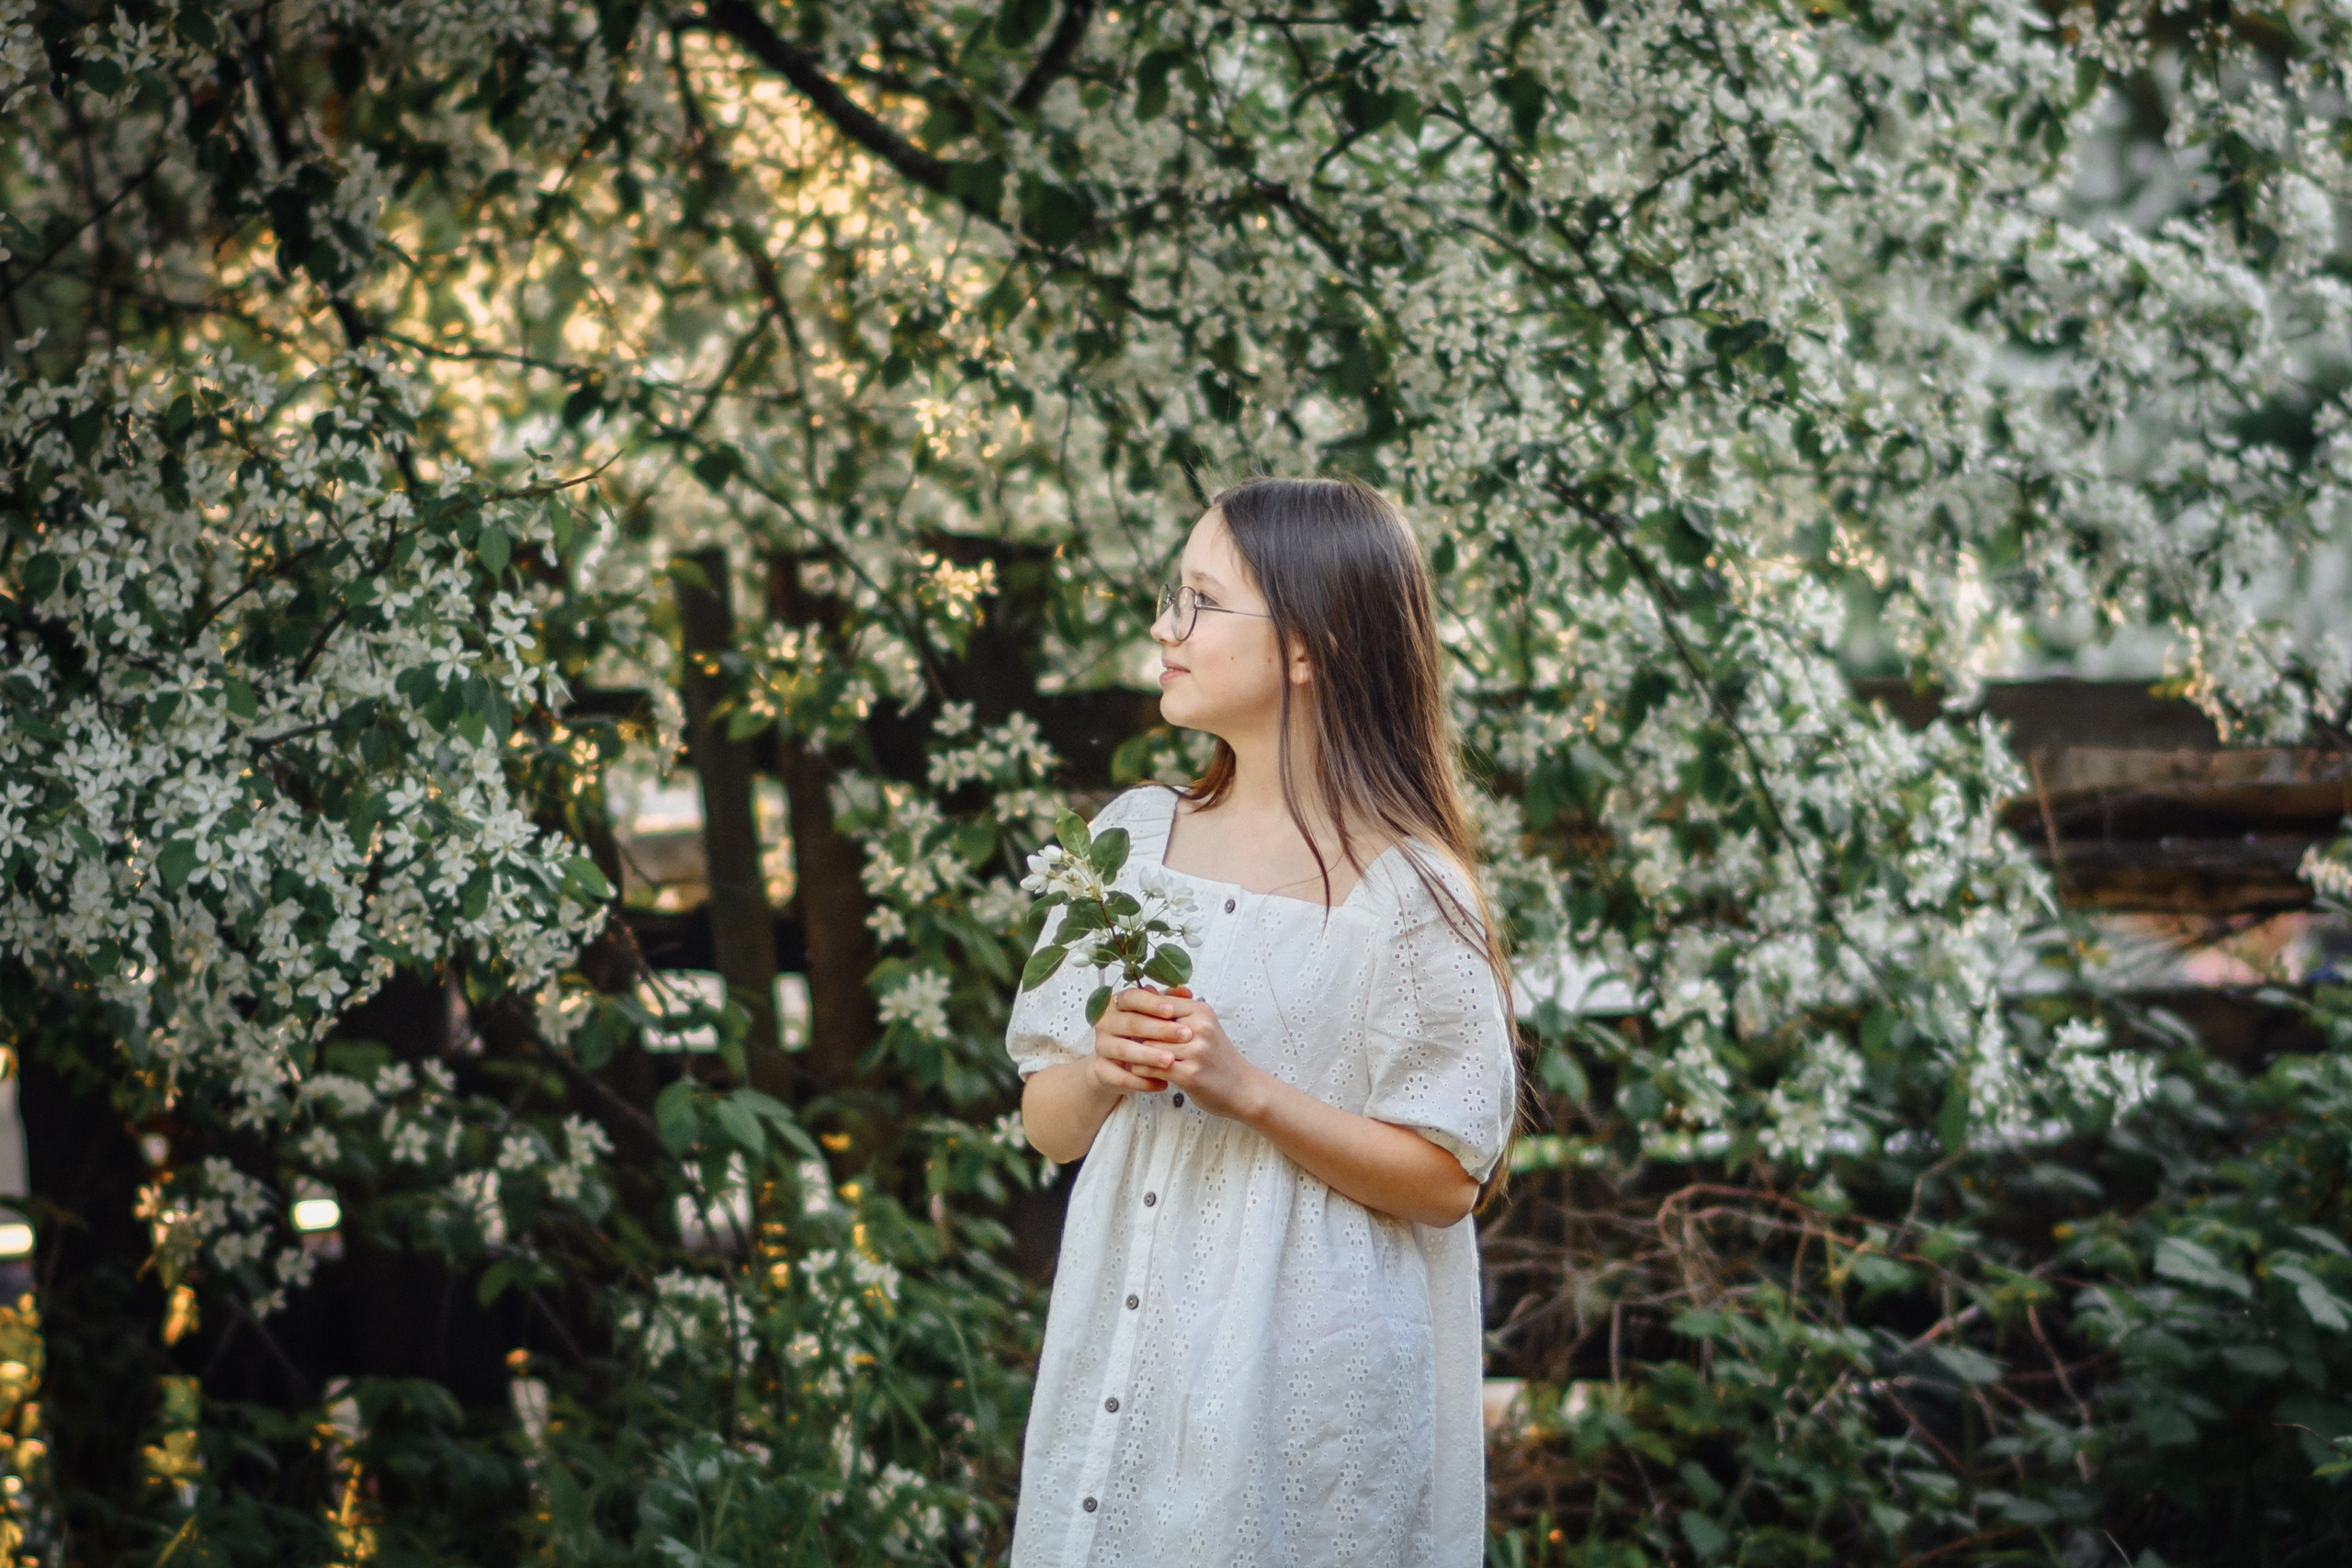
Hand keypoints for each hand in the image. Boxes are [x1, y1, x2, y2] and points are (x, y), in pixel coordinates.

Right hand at [1087, 984, 1193, 1095]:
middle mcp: (1105, 1023)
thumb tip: (1185, 991)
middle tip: (1186, 1035)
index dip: (1151, 1003)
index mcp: (1117, 1003)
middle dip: (1159, 1030)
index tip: (1172, 1010)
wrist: (1120, 1065)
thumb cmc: (1143, 1034)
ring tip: (1172, 1060)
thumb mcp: (1155, 1016)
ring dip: (1149, 1056)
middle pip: (1131, 1023)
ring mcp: (1101, 1047)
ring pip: (1124, 1050)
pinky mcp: (1102, 1070)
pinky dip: (1142, 1081)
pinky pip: (1121, 1076)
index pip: (1132, 998)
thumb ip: (1169, 1002)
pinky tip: (1163, 1083)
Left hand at [1105, 987, 1269, 1123]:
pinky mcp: (1190, 1074)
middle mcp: (1199, 1027)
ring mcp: (1196, 1051)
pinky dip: (1142, 1071)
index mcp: (1200, 1010)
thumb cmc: (1216, 1057)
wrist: (1243, 1089)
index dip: (1138, 1012)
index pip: (1157, 1003)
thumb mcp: (1202, 1026)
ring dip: (1135, 1055)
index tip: (1126, 1020)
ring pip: (1148, 1047)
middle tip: (1122, 1040)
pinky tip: (1142, 1072)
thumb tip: (1144, 990)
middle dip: (1134, 1035)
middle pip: (1150, 1025)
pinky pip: (1151, 1067)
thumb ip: (1175, 1010)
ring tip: (1131, 1058)